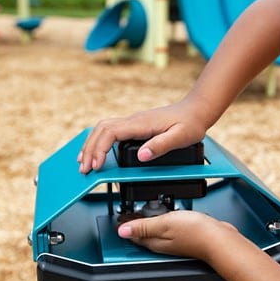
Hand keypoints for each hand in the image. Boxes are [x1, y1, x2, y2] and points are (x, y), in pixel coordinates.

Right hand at [77, 101, 207, 172]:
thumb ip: (161, 146)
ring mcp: (133, 122)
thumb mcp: (181, 137)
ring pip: (103, 129)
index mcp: (141, 124)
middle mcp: (134, 120)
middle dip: (90, 149)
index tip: (96, 165)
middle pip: (101, 130)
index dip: (100, 149)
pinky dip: (100, 142)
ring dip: (92, 145)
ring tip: (84, 162)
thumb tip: (142, 156)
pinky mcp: (135, 126)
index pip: (110, 133)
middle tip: (84, 169)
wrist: (195, 111)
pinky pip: (111, 131)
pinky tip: (98, 152)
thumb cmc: (190, 124)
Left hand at [117, 211, 237, 260]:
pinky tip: (169, 215)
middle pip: (144, 234)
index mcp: (155, 242)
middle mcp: (164, 244)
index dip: (126, 225)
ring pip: (158, 231)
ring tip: (147, 211)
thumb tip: (122, 231)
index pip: (134, 235)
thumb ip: (143, 226)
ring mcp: (176, 241)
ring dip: (152, 221)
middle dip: (137, 223)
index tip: (121, 216)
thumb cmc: (196, 233)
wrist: (219, 240)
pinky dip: (167, 221)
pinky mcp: (187, 236)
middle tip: (131, 212)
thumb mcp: (164, 224)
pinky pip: (171, 228)